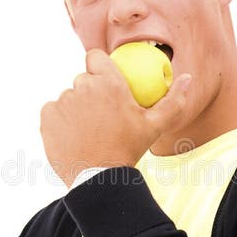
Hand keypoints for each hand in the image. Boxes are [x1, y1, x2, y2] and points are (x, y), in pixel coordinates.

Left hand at [41, 49, 191, 187]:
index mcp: (108, 83)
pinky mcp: (47, 116)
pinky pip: (53, 111)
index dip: (98, 67)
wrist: (99, 179)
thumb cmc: (130, 149)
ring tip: (88, 131)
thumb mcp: (155, 126)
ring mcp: (62, 101)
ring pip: (68, 97)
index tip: (104, 82)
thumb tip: (188, 77)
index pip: (95, 56)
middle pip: (82, 79)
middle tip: (101, 116)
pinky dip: (60, 120)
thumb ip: (173, 100)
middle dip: (90, 91)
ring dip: (76, 107)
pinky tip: (73, 136)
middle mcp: (82, 86)